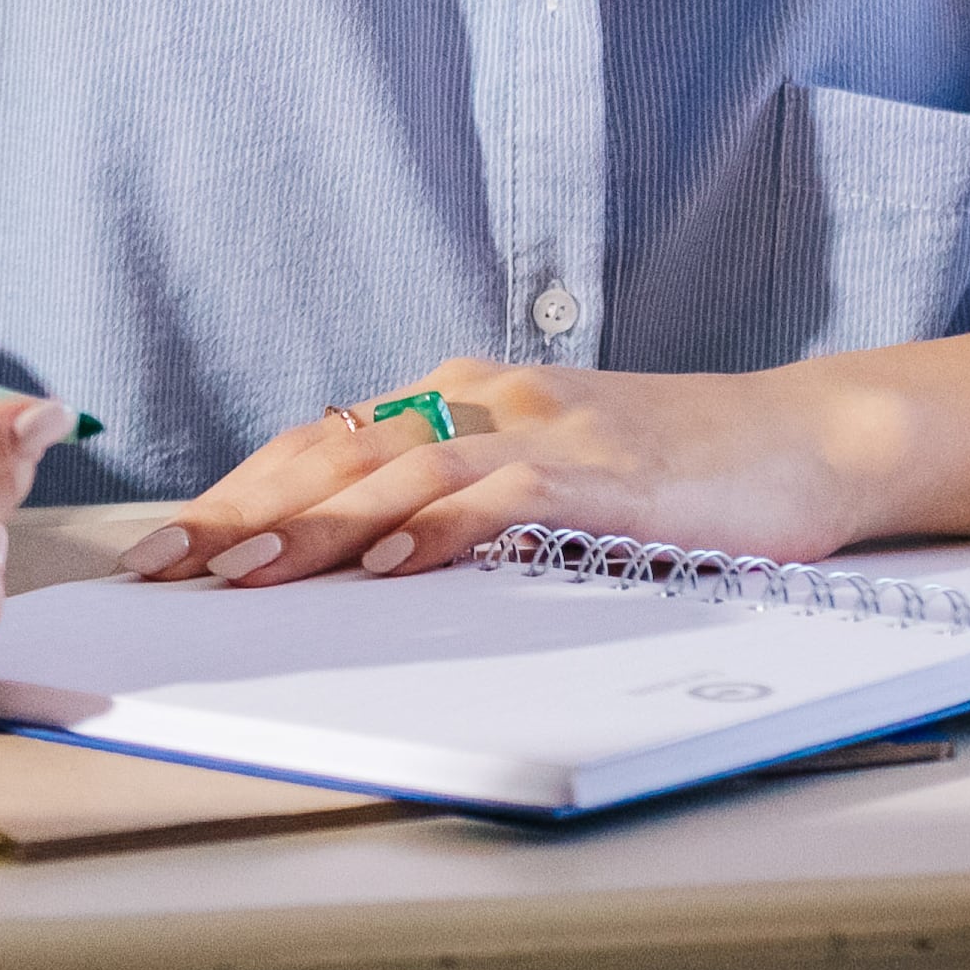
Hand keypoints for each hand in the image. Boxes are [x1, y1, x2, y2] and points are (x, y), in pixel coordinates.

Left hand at [121, 358, 873, 585]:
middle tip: (163, 568)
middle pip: (341, 449)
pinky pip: (504, 497)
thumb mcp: (547, 472)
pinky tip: (388, 566)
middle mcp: (491, 401)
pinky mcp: (605, 477)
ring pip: (405, 468)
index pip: (326, 440)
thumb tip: (356, 552)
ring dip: (316, 524)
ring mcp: (548, 433)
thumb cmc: (677, 469)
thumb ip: (460, 495)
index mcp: (467, 397)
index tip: (165, 546)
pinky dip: (440, 528)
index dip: (240, 490)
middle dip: (243, 510)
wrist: (807, 436)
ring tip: (243, 572)